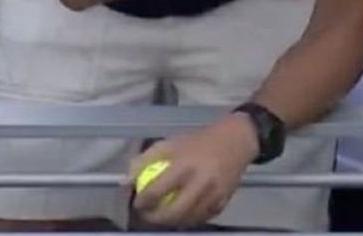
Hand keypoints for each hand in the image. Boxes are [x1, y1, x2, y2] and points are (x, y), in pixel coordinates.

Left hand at [130, 114, 258, 227]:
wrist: (236, 140)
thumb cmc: (199, 141)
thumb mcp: (171, 142)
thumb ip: (146, 159)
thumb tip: (126, 180)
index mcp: (184, 164)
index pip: (157, 190)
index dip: (143, 201)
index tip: (138, 202)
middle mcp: (200, 181)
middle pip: (173, 212)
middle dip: (155, 218)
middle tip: (148, 215)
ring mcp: (214, 194)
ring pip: (188, 219)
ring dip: (172, 222)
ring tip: (163, 215)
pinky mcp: (224, 201)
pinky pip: (203, 218)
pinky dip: (190, 219)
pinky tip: (183, 214)